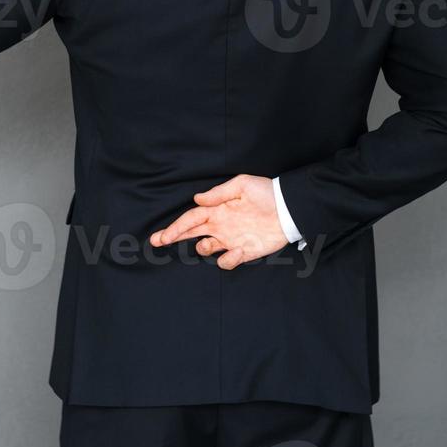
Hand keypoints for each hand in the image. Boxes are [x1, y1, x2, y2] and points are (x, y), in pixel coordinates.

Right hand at [150, 174, 287, 269]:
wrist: (289, 208)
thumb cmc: (266, 193)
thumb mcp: (242, 185)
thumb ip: (219, 193)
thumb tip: (197, 199)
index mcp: (217, 210)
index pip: (191, 219)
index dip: (176, 227)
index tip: (162, 236)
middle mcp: (220, 226)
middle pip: (191, 233)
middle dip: (173, 237)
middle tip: (157, 242)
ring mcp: (231, 240)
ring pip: (206, 249)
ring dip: (203, 248)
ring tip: (207, 243)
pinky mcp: (244, 252)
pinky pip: (228, 261)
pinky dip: (228, 260)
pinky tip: (235, 252)